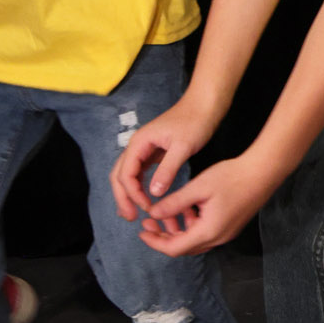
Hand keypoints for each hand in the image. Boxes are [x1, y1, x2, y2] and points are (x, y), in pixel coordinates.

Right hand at [109, 96, 222, 223]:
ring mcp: (144, 148)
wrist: (204, 104)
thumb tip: (153, 193)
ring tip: (134, 212)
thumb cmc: (195, 121)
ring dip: (128, 193)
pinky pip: (139, 171)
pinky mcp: (154, 151)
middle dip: (123, 197)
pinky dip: (139, 186)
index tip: (146, 208)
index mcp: (139, 142)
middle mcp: (137, 145)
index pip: (126, 174)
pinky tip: (145, 198)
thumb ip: (168, 170)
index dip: (132, 194)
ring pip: (127, 174)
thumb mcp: (183, 147)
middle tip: (130, 217)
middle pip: (119, 175)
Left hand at [133, 143, 285, 258]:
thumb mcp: (198, 188)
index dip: (155, 242)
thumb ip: (173, 203)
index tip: (141, 231)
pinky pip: (205, 232)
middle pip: (184, 247)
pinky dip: (191, 225)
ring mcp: (226, 233)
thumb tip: (152, 214)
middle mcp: (218, 238)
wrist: (264, 172)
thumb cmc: (232, 177)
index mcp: (208, 231)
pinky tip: (187, 208)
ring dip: (178, 230)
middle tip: (148, 221)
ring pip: (194, 240)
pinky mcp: (230, 226)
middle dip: (164, 236)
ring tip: (165, 212)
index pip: (174, 248)